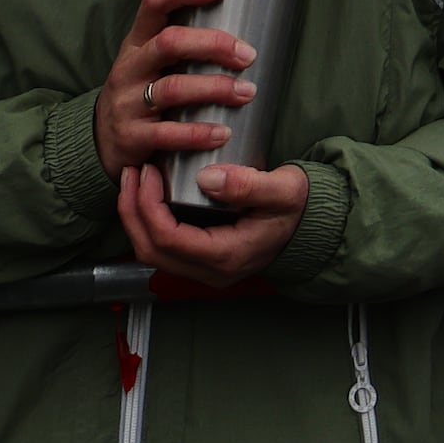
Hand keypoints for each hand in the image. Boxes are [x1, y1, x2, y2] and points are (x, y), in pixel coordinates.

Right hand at [91, 0, 259, 183]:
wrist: (100, 141)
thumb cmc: (139, 92)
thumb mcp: (150, 62)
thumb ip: (182, 46)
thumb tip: (239, 33)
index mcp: (137, 42)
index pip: (154, 3)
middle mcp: (130, 68)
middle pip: (169, 43)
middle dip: (212, 44)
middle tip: (247, 55)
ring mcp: (127, 102)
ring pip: (172, 88)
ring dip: (214, 88)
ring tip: (246, 92)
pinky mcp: (131, 137)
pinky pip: (167, 133)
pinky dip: (198, 133)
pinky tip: (222, 133)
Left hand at [119, 150, 305, 285]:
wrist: (311, 225)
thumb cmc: (298, 207)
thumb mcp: (283, 190)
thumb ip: (248, 185)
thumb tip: (205, 178)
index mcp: (226, 256)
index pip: (169, 239)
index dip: (148, 206)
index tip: (148, 171)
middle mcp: (210, 271)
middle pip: (151, 251)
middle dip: (132, 211)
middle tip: (132, 173)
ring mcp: (205, 269)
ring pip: (153, 252)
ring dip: (136, 217)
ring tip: (135, 180)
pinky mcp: (203, 259)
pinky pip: (164, 247)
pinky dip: (148, 221)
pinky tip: (150, 195)